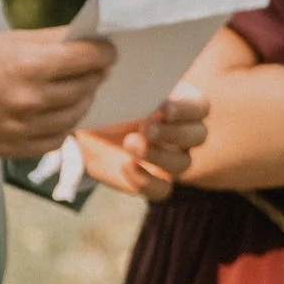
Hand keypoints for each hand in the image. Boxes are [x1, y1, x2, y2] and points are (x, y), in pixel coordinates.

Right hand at [0, 29, 115, 157]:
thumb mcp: (9, 38)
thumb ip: (52, 40)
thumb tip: (89, 40)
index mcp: (30, 65)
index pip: (89, 58)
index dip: (104, 52)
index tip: (108, 50)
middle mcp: (30, 99)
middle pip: (86, 87)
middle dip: (94, 75)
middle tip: (93, 69)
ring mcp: (22, 128)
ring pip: (75, 116)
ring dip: (81, 101)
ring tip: (76, 90)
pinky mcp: (13, 149)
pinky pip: (55, 140)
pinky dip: (62, 127)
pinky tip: (56, 114)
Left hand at [78, 93, 208, 204]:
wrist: (84, 129)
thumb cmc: (105, 102)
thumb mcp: (115, 93)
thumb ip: (132, 93)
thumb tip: (138, 96)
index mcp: (180, 104)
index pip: (199, 107)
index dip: (185, 108)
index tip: (163, 108)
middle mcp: (182, 133)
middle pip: (198, 135)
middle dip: (172, 132)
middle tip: (146, 127)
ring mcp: (170, 160)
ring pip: (183, 163)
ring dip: (158, 155)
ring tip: (130, 144)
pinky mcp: (153, 182)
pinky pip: (161, 190)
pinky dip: (144, 181)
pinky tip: (125, 166)